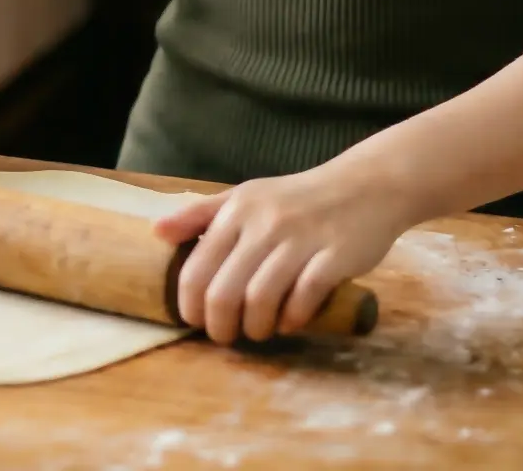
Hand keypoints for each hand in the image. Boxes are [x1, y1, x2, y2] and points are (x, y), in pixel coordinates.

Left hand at [152, 163, 415, 343]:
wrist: (367, 186)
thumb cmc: (299, 198)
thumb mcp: (246, 196)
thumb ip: (201, 214)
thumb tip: (155, 232)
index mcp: (237, 210)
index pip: (196, 268)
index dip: (190, 305)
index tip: (196, 321)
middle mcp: (265, 224)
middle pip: (224, 291)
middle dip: (219, 326)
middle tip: (225, 336)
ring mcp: (301, 240)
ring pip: (260, 299)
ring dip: (255, 327)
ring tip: (258, 331)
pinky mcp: (334, 257)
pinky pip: (303, 298)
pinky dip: (292, 318)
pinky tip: (290, 321)